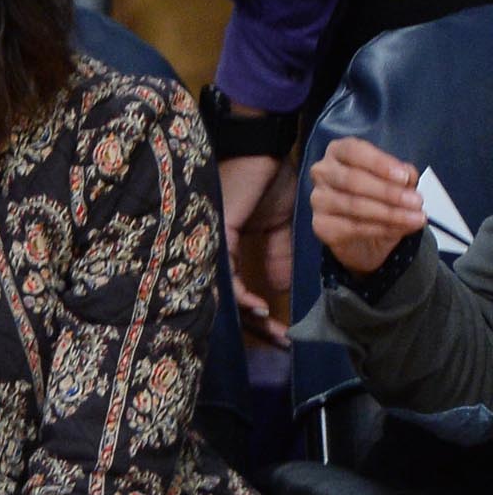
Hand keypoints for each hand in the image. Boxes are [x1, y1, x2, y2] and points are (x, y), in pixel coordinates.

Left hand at [219, 149, 298, 346]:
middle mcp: (214, 254)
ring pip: (226, 297)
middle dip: (256, 328)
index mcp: (228, 252)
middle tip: (280, 343)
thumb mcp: (279, 225)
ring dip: (251, 318)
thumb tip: (280, 290)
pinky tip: (261, 309)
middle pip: (230, 303)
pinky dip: (242, 297)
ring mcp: (211, 248)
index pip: (239, 295)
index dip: (259, 317)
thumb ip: (279, 256)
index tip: (282, 335)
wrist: (263, 150)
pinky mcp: (216, 240)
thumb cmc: (269, 181)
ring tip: (275, 332)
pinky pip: (226, 278)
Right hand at [309, 137, 426, 273]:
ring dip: (389, 213)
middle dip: (388, 192)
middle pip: (352, 179)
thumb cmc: (376, 196)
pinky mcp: (320, 225)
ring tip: (414, 218)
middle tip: (415, 201)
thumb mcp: (395, 180)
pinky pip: (352, 227)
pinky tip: (398, 230)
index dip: (379, 163)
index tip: (405, 176)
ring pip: (353, 205)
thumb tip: (408, 178)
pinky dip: (379, 229)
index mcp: (339, 152)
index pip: (354, 151)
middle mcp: (323, 172)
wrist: (363, 235)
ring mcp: (318, 199)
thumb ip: (403, 175)